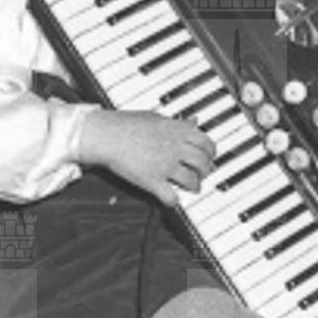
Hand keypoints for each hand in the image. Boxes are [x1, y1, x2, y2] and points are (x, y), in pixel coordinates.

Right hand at [77, 111, 216, 206]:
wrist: (106, 135)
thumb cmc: (126, 124)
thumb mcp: (156, 117)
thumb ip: (177, 123)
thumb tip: (193, 122)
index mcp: (178, 131)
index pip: (207, 144)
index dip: (211, 152)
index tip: (209, 156)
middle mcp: (175, 148)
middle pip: (203, 164)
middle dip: (205, 170)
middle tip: (202, 173)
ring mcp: (165, 165)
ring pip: (192, 181)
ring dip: (195, 186)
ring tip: (193, 187)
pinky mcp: (152, 181)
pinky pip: (171, 197)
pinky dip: (174, 201)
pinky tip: (173, 199)